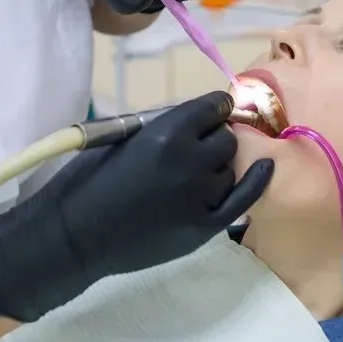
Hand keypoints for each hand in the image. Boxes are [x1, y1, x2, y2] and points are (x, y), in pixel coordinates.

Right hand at [0, 91, 273, 321]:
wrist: (78, 234)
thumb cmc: (90, 179)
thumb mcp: (123, 136)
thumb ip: (163, 126)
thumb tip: (196, 119)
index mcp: (167, 133)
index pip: (213, 107)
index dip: (212, 108)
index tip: (210, 112)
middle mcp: (192, 160)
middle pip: (226, 138)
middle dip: (212, 138)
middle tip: (192, 148)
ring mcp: (202, 196)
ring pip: (231, 167)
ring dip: (217, 165)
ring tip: (194, 173)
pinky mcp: (207, 226)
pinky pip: (245, 198)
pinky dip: (255, 181)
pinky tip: (264, 168)